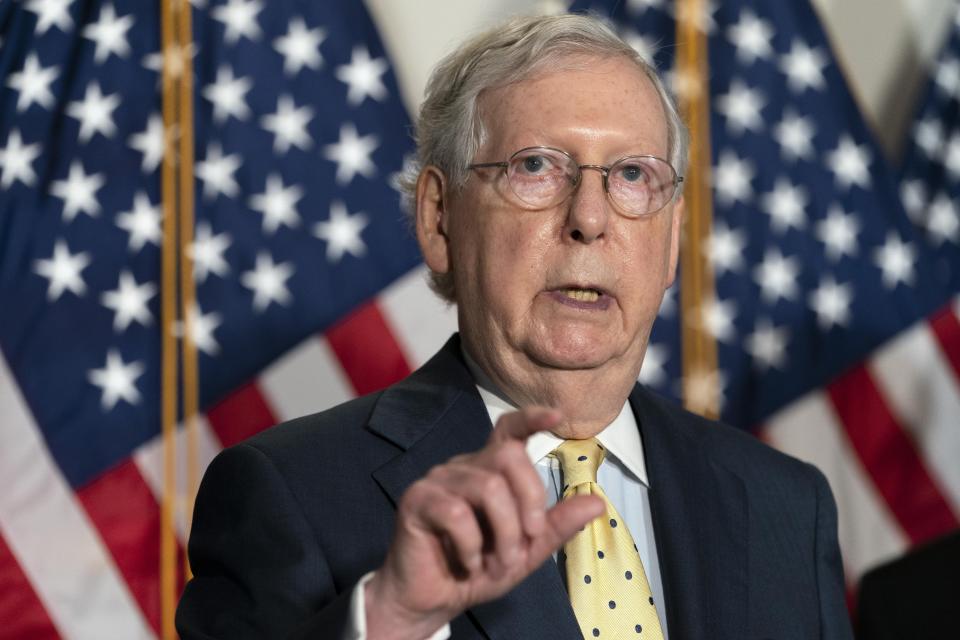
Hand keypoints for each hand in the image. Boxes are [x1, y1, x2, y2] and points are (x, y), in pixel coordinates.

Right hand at [364, 407, 603, 639]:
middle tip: (528, 541)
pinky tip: (469, 564)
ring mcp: (439, 480)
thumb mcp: (527, 552)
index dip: (531, 418)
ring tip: (497, 563)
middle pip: (508, 456)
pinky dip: (472, 547)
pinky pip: (456, 512)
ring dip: (504, 534)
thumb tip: (597, 503)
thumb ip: (557, 526)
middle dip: (529, 501)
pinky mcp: (418, 500)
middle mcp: (465, 467)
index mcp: (490, 472)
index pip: (508, 431)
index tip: (557, 415)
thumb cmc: (478, 569)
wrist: (433, 600)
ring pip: (489, 487)